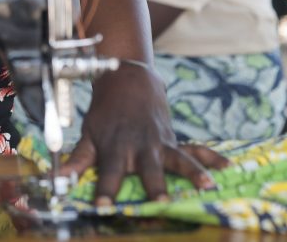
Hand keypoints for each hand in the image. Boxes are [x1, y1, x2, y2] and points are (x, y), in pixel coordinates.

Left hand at [65, 63, 227, 204]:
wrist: (128, 80)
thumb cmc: (105, 113)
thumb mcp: (88, 134)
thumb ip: (77, 160)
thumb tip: (58, 179)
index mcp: (116, 149)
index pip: (109, 174)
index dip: (105, 190)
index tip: (102, 206)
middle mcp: (141, 148)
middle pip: (149, 170)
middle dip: (155, 186)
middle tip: (162, 201)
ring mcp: (161, 143)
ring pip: (179, 159)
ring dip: (193, 172)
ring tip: (207, 186)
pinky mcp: (174, 139)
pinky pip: (196, 149)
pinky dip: (213, 158)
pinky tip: (228, 167)